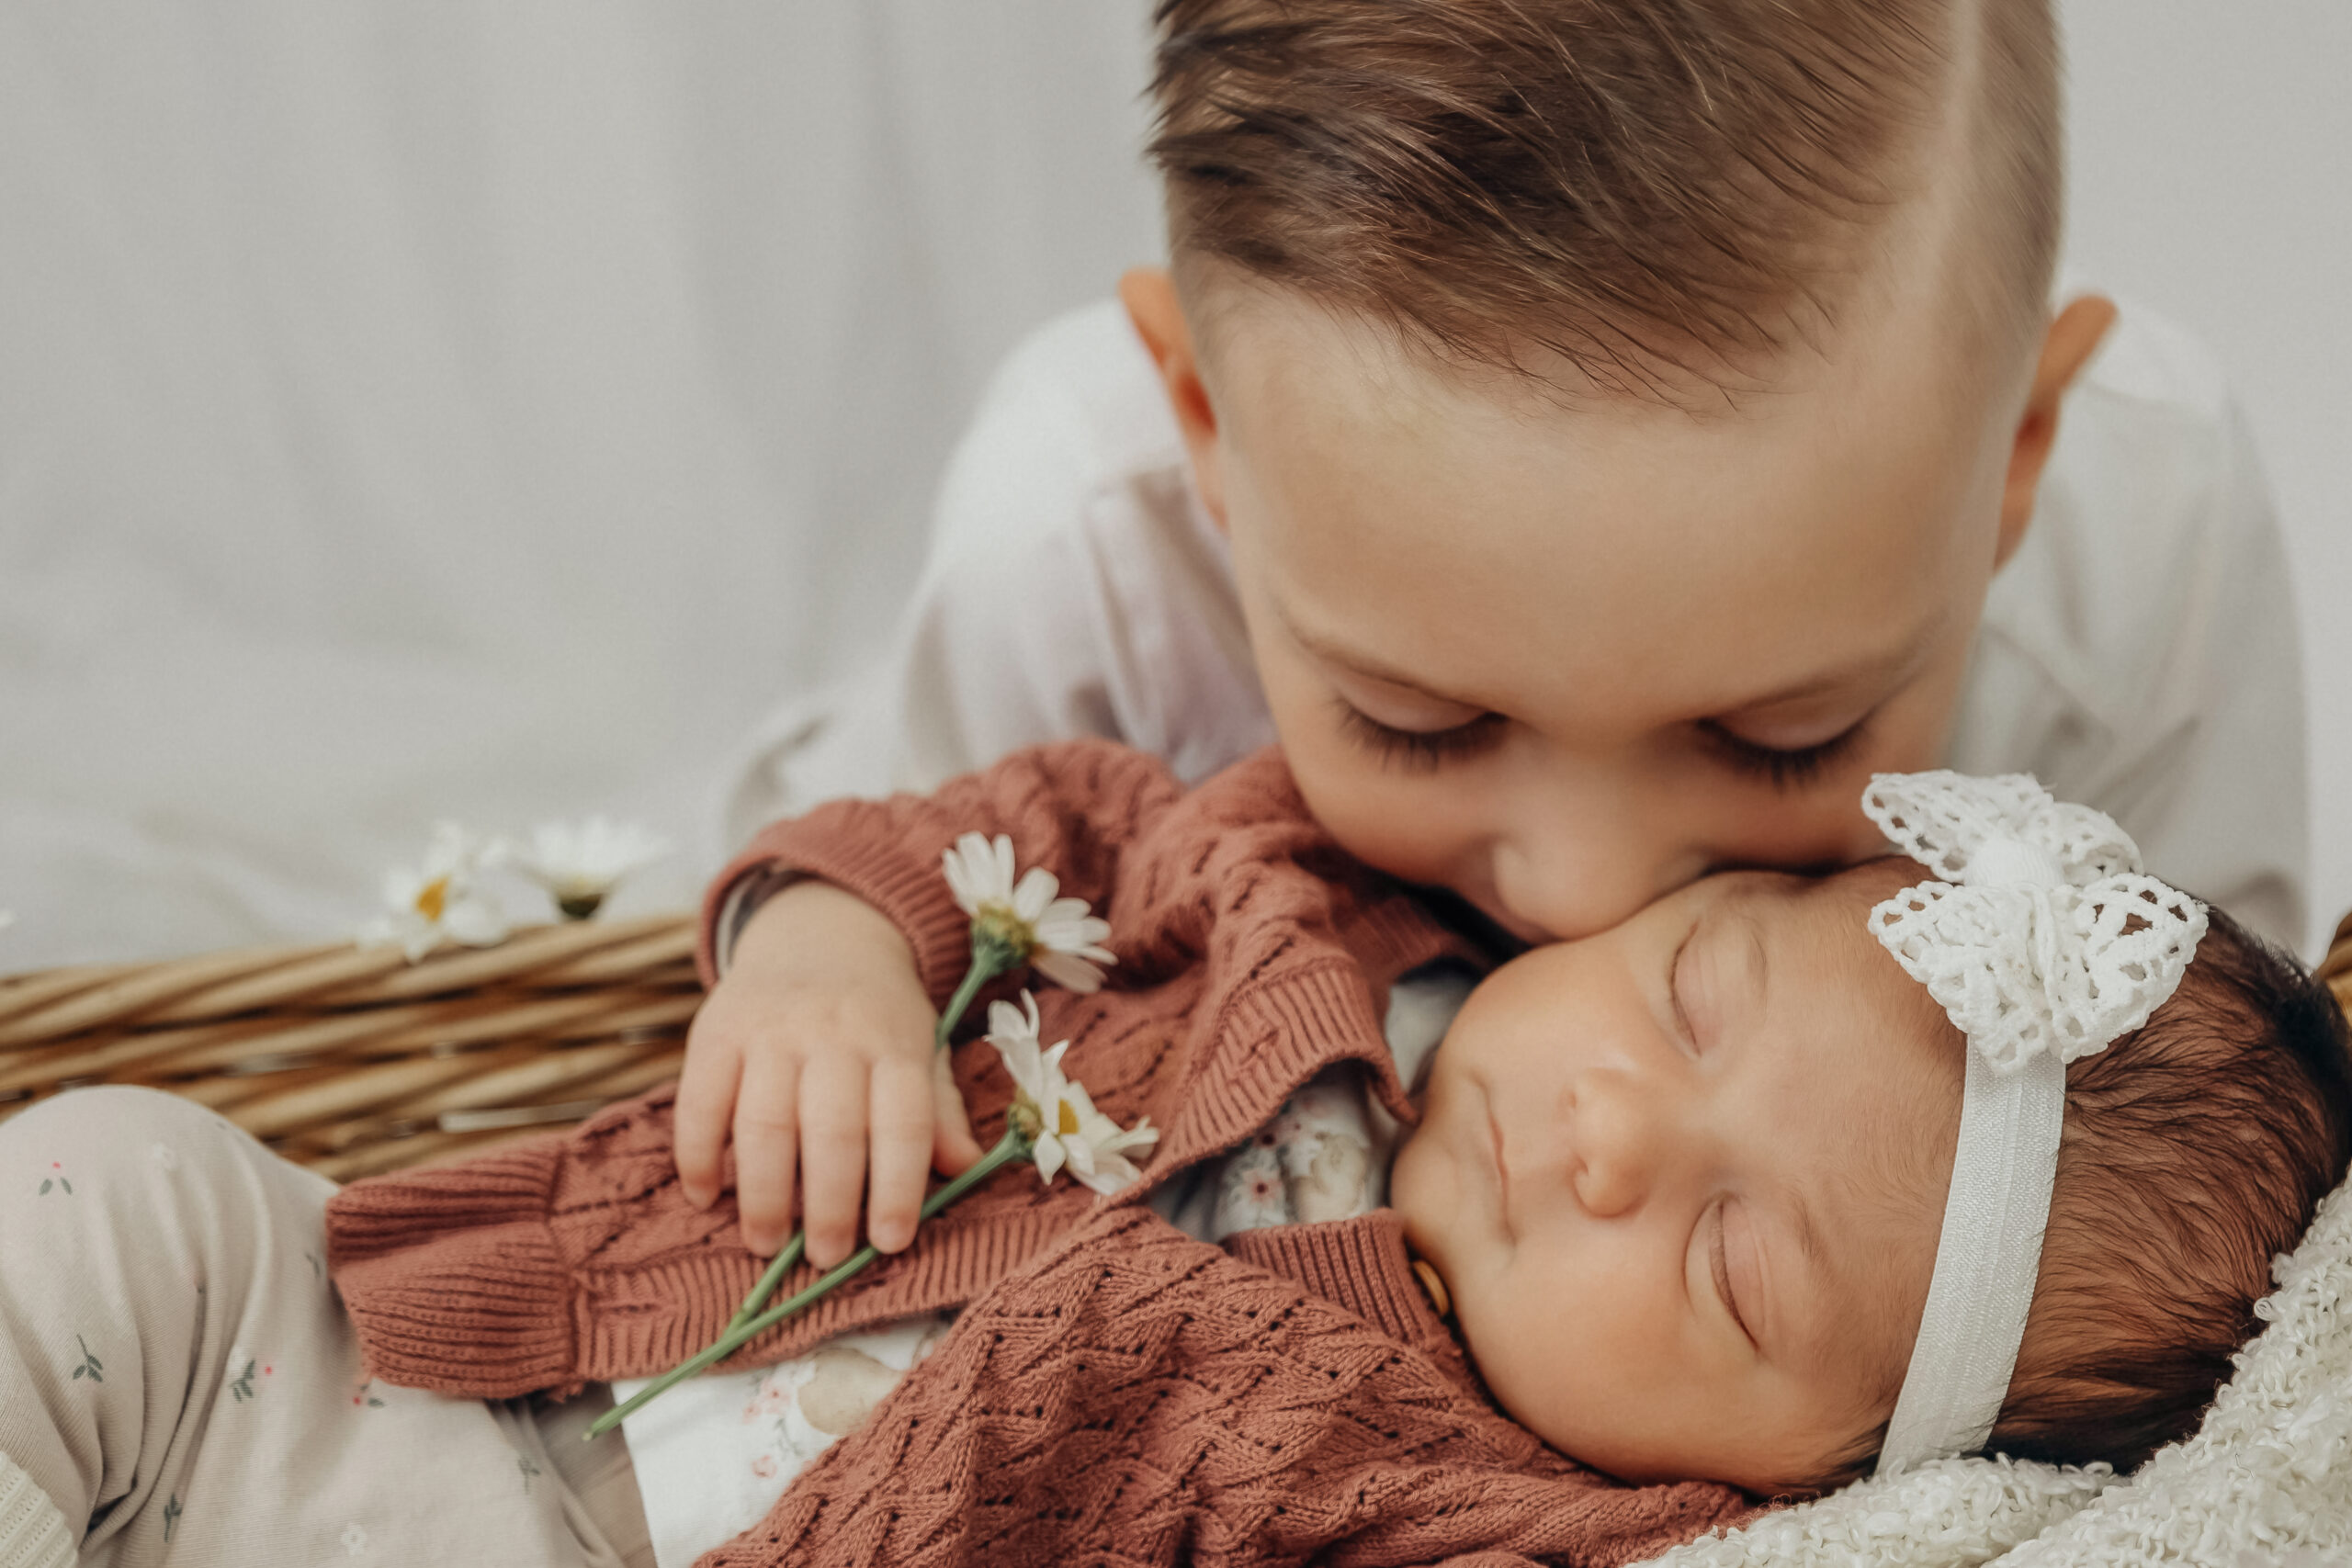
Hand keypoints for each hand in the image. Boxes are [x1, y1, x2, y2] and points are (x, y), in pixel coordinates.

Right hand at [677, 880, 982, 1265]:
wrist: (820, 933)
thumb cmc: (878, 1016)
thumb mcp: (922, 1049)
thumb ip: (939, 1111)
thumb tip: (965, 1168)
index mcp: (895, 1042)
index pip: (903, 1120)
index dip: (898, 1186)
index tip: (890, 1243)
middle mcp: (834, 1034)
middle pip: (832, 1130)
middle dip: (829, 1204)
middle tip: (826, 1257)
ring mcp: (771, 1031)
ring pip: (763, 1122)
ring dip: (763, 1194)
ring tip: (766, 1243)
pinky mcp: (715, 1032)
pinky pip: (698, 1102)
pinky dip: (698, 1156)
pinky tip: (706, 1197)